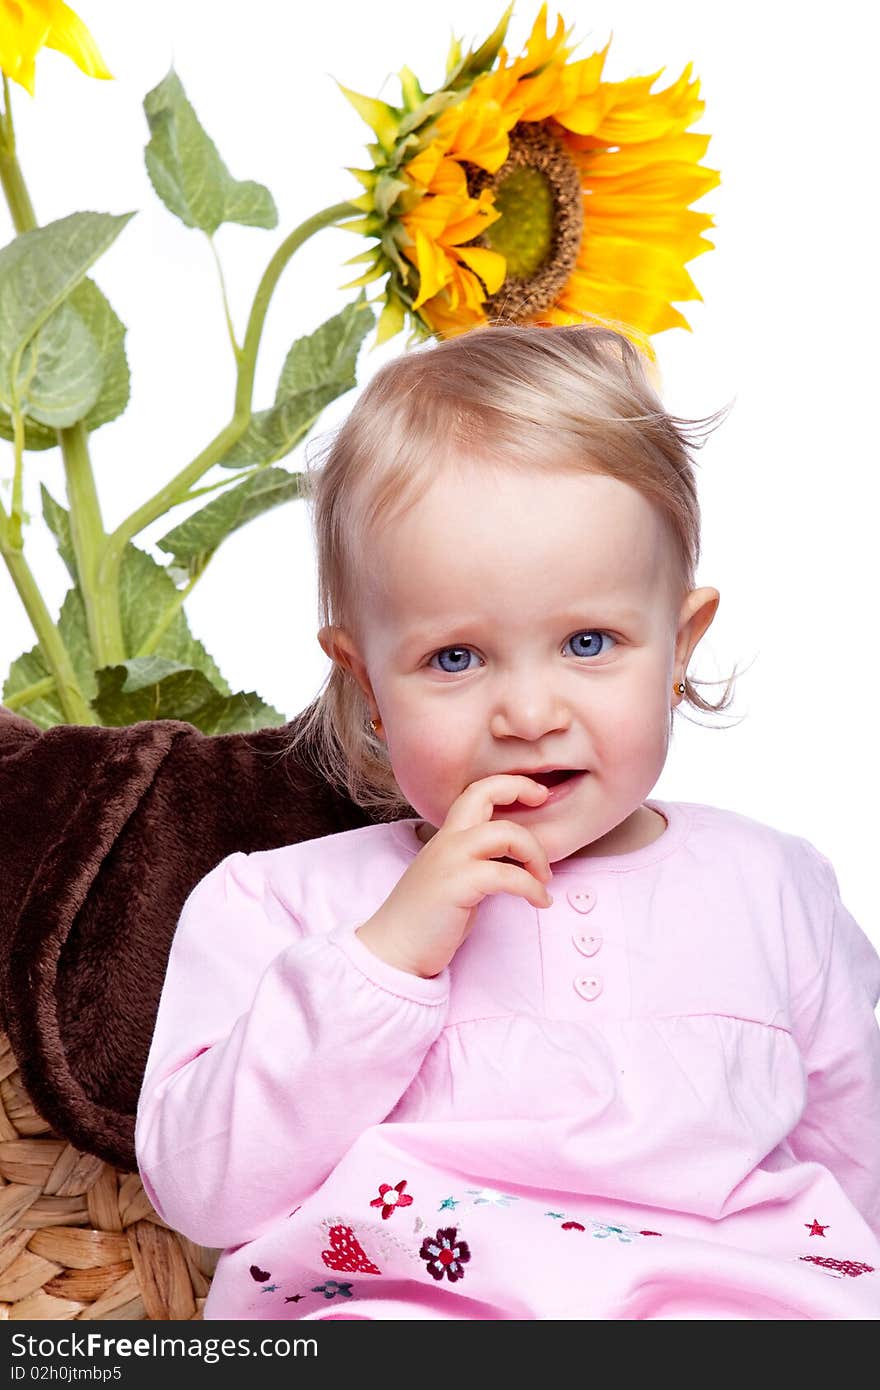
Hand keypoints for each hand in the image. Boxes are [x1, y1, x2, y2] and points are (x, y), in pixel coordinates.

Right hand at [356, 775, 552, 978]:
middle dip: (519, 788)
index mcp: (446, 837)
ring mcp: (451, 860)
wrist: (394, 949)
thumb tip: (515, 860)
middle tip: (544, 802)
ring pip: (505, 833)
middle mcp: (447, 840)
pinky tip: (539, 901)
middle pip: (483, 792)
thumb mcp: (454, 878)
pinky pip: (508, 875)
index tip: (535, 794)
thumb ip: (479, 862)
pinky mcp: (458, 885)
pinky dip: (532, 887)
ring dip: (535, 853)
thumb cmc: (427, 920)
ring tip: (544, 878)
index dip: (508, 784)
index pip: (475, 792)